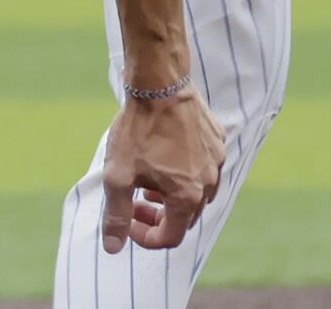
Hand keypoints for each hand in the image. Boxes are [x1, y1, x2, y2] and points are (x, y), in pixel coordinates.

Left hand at [100, 88, 224, 251]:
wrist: (159, 82)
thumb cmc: (138, 129)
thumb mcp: (118, 175)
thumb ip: (116, 214)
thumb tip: (113, 248)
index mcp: (188, 197)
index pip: (170, 237)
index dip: (144, 236)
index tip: (126, 221)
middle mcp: (210, 183)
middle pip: (185, 217)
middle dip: (157, 217)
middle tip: (134, 202)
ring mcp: (217, 160)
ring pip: (197, 192)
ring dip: (172, 195)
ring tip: (149, 180)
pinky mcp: (217, 140)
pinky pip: (204, 167)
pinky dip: (185, 171)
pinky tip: (165, 156)